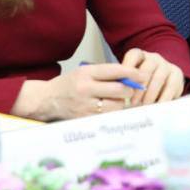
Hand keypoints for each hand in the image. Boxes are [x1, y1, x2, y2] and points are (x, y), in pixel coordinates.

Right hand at [13, 62, 140, 120]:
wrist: (47, 99)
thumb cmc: (70, 84)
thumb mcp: (85, 71)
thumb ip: (105, 73)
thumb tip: (131, 77)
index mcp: (86, 73)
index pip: (115, 71)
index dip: (132, 72)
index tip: (143, 74)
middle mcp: (85, 89)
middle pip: (119, 90)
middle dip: (130, 89)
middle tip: (132, 89)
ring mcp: (85, 106)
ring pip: (116, 105)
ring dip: (123, 102)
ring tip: (120, 99)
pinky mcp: (85, 119)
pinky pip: (108, 116)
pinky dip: (114, 112)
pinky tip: (112, 108)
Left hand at [121, 48, 184, 104]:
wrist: (162, 86)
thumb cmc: (140, 85)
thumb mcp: (131, 82)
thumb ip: (124, 84)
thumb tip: (117, 93)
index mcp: (139, 55)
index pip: (133, 55)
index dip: (128, 68)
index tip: (122, 84)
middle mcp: (154, 58)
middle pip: (147, 68)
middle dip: (139, 86)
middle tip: (133, 101)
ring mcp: (166, 65)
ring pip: (159, 77)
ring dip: (150, 94)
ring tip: (144, 105)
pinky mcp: (177, 75)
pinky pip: (170, 86)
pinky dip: (163, 98)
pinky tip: (157, 106)